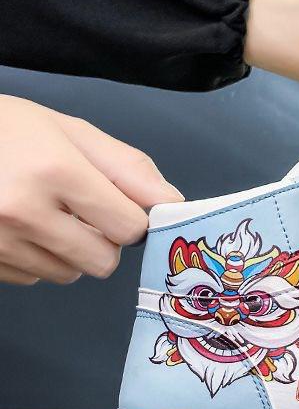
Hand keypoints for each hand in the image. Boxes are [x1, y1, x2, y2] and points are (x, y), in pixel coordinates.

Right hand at [0, 96, 182, 285]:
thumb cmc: (8, 130)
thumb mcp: (71, 131)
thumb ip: (127, 167)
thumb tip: (172, 202)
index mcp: (56, 172)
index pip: (129, 227)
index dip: (134, 218)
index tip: (122, 205)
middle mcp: (23, 211)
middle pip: (102, 261)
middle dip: (105, 240)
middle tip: (84, 211)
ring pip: (68, 274)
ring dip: (70, 251)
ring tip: (46, 214)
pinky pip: (32, 278)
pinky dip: (37, 258)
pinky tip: (21, 227)